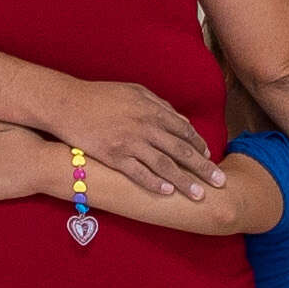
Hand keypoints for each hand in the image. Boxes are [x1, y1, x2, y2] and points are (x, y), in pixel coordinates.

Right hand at [51, 79, 222, 198]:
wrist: (67, 103)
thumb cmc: (101, 96)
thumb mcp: (134, 91)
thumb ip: (158, 104)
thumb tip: (179, 119)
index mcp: (152, 110)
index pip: (184, 131)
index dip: (199, 146)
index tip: (210, 157)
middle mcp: (145, 127)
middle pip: (181, 151)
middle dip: (203, 168)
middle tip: (221, 182)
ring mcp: (130, 143)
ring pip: (165, 166)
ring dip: (184, 182)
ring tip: (199, 195)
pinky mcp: (114, 156)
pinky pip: (139, 174)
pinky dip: (155, 184)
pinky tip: (168, 192)